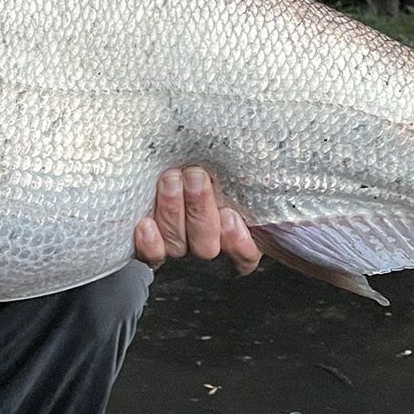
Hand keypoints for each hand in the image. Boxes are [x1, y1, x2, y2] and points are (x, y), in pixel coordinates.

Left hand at [133, 166, 260, 274]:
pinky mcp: (151, 245)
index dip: (238, 244)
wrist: (171, 158)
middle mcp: (207, 243)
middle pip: (206, 245)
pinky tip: (146, 225)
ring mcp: (178, 246)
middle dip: (200, 209)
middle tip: (195, 176)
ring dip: (174, 211)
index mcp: (235, 233)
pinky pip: (151, 256)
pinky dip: (150, 243)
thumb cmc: (208, 160)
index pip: (244, 255)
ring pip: (177, 244)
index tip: (231, 217)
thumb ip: (246, 174)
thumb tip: (266, 157)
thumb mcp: (232, 166)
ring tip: (171, 180)